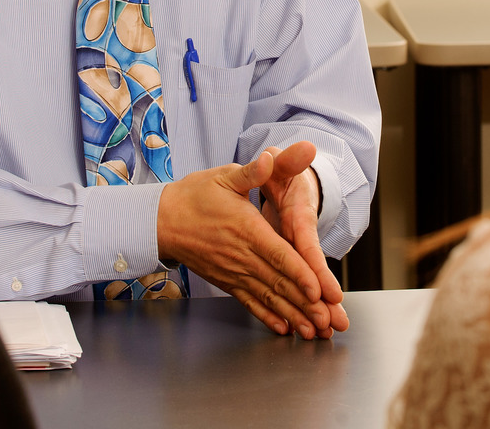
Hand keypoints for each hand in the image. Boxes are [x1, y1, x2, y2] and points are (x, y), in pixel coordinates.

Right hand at [158, 149, 338, 337]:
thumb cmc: (195, 196)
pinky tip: (283, 328)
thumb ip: (253, 171)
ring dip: (292, 315)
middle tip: (327, 321)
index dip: (299, 273)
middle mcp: (241, 255)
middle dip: (305, 303)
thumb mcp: (225, 176)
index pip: (278, 255)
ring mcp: (233, 272)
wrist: (162, 221)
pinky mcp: (226, 281)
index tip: (318, 289)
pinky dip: (268, 316)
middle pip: (278, 282)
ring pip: (267, 297)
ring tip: (313, 331)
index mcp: (246, 229)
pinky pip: (250, 302)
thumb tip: (271, 158)